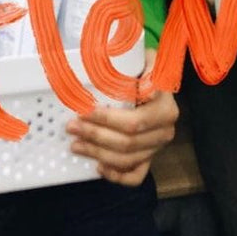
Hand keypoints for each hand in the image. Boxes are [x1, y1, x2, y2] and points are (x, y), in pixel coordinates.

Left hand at [66, 49, 177, 185]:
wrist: (160, 85)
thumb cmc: (148, 71)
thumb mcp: (147, 61)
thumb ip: (142, 62)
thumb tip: (121, 59)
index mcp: (164, 109)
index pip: (133, 121)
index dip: (107, 119)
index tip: (85, 112)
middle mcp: (165, 131)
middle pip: (127, 142)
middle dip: (95, 136)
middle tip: (72, 127)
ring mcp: (158, 147)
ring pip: (127, 159)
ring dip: (98, 154)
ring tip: (76, 145)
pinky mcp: (151, 158)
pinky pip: (136, 176)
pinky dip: (117, 176)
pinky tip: (99, 168)